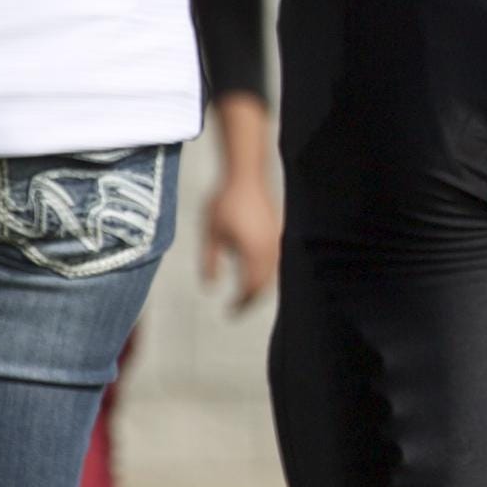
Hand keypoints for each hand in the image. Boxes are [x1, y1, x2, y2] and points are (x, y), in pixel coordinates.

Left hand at [201, 165, 281, 308]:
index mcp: (253, 253)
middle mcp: (269, 250)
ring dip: (259, 288)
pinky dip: (265, 273)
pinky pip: (274, 262)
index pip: (249, 289)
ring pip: (271, 275)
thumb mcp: (210, 232)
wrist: (246, 173)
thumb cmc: (224, 201)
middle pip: (263, 286)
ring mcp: (276, 240)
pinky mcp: (277, 232)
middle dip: (251, 300)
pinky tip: (254, 272)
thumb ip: (209, 260)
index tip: (228, 313)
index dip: (239, 304)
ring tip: (245, 295)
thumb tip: (209, 285)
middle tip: (237, 310)